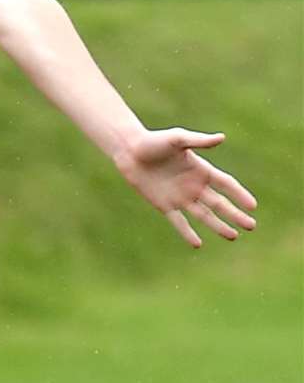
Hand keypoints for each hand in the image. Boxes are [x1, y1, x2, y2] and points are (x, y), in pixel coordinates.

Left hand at [115, 129, 256, 246]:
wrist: (130, 151)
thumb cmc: (154, 141)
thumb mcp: (178, 139)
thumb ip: (198, 141)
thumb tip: (221, 138)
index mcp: (201, 169)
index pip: (226, 184)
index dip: (240, 194)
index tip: (253, 206)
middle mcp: (194, 185)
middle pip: (219, 203)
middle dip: (235, 215)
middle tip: (251, 226)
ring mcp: (180, 197)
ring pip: (204, 215)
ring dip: (218, 226)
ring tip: (233, 236)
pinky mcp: (164, 205)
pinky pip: (179, 222)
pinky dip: (187, 233)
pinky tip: (197, 244)